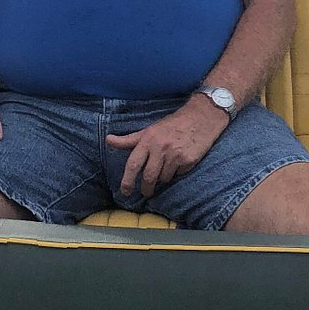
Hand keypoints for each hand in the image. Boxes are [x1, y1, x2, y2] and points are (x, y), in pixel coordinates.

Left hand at [105, 95, 229, 201]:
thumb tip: (108, 139)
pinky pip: (178, 175)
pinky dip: (176, 173)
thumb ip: (129, 140)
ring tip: (166, 169)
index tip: (125, 191)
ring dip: (163, 178)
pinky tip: (179, 163)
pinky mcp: (188, 160)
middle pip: (148, 177)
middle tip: (146, 192)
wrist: (201, 118)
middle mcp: (160, 147)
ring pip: (164, 178)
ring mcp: (175, 155)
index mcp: (148, 140)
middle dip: (146, 188)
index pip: (133, 164)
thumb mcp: (149, 130)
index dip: (127, 180)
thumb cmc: (172, 125)